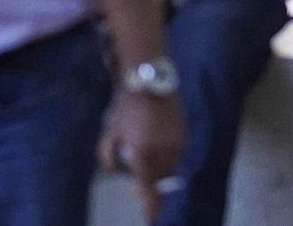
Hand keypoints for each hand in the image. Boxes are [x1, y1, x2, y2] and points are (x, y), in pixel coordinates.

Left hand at [99, 91, 185, 222]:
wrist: (150, 81)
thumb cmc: (126, 107)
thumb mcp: (110, 132)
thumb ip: (109, 157)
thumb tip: (115, 171)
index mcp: (144, 153)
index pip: (149, 189)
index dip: (151, 207)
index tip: (151, 220)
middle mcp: (165, 152)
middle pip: (161, 181)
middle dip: (152, 189)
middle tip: (139, 193)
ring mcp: (177, 142)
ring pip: (171, 169)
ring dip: (160, 174)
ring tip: (146, 168)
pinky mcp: (183, 133)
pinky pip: (176, 155)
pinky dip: (167, 159)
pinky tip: (157, 151)